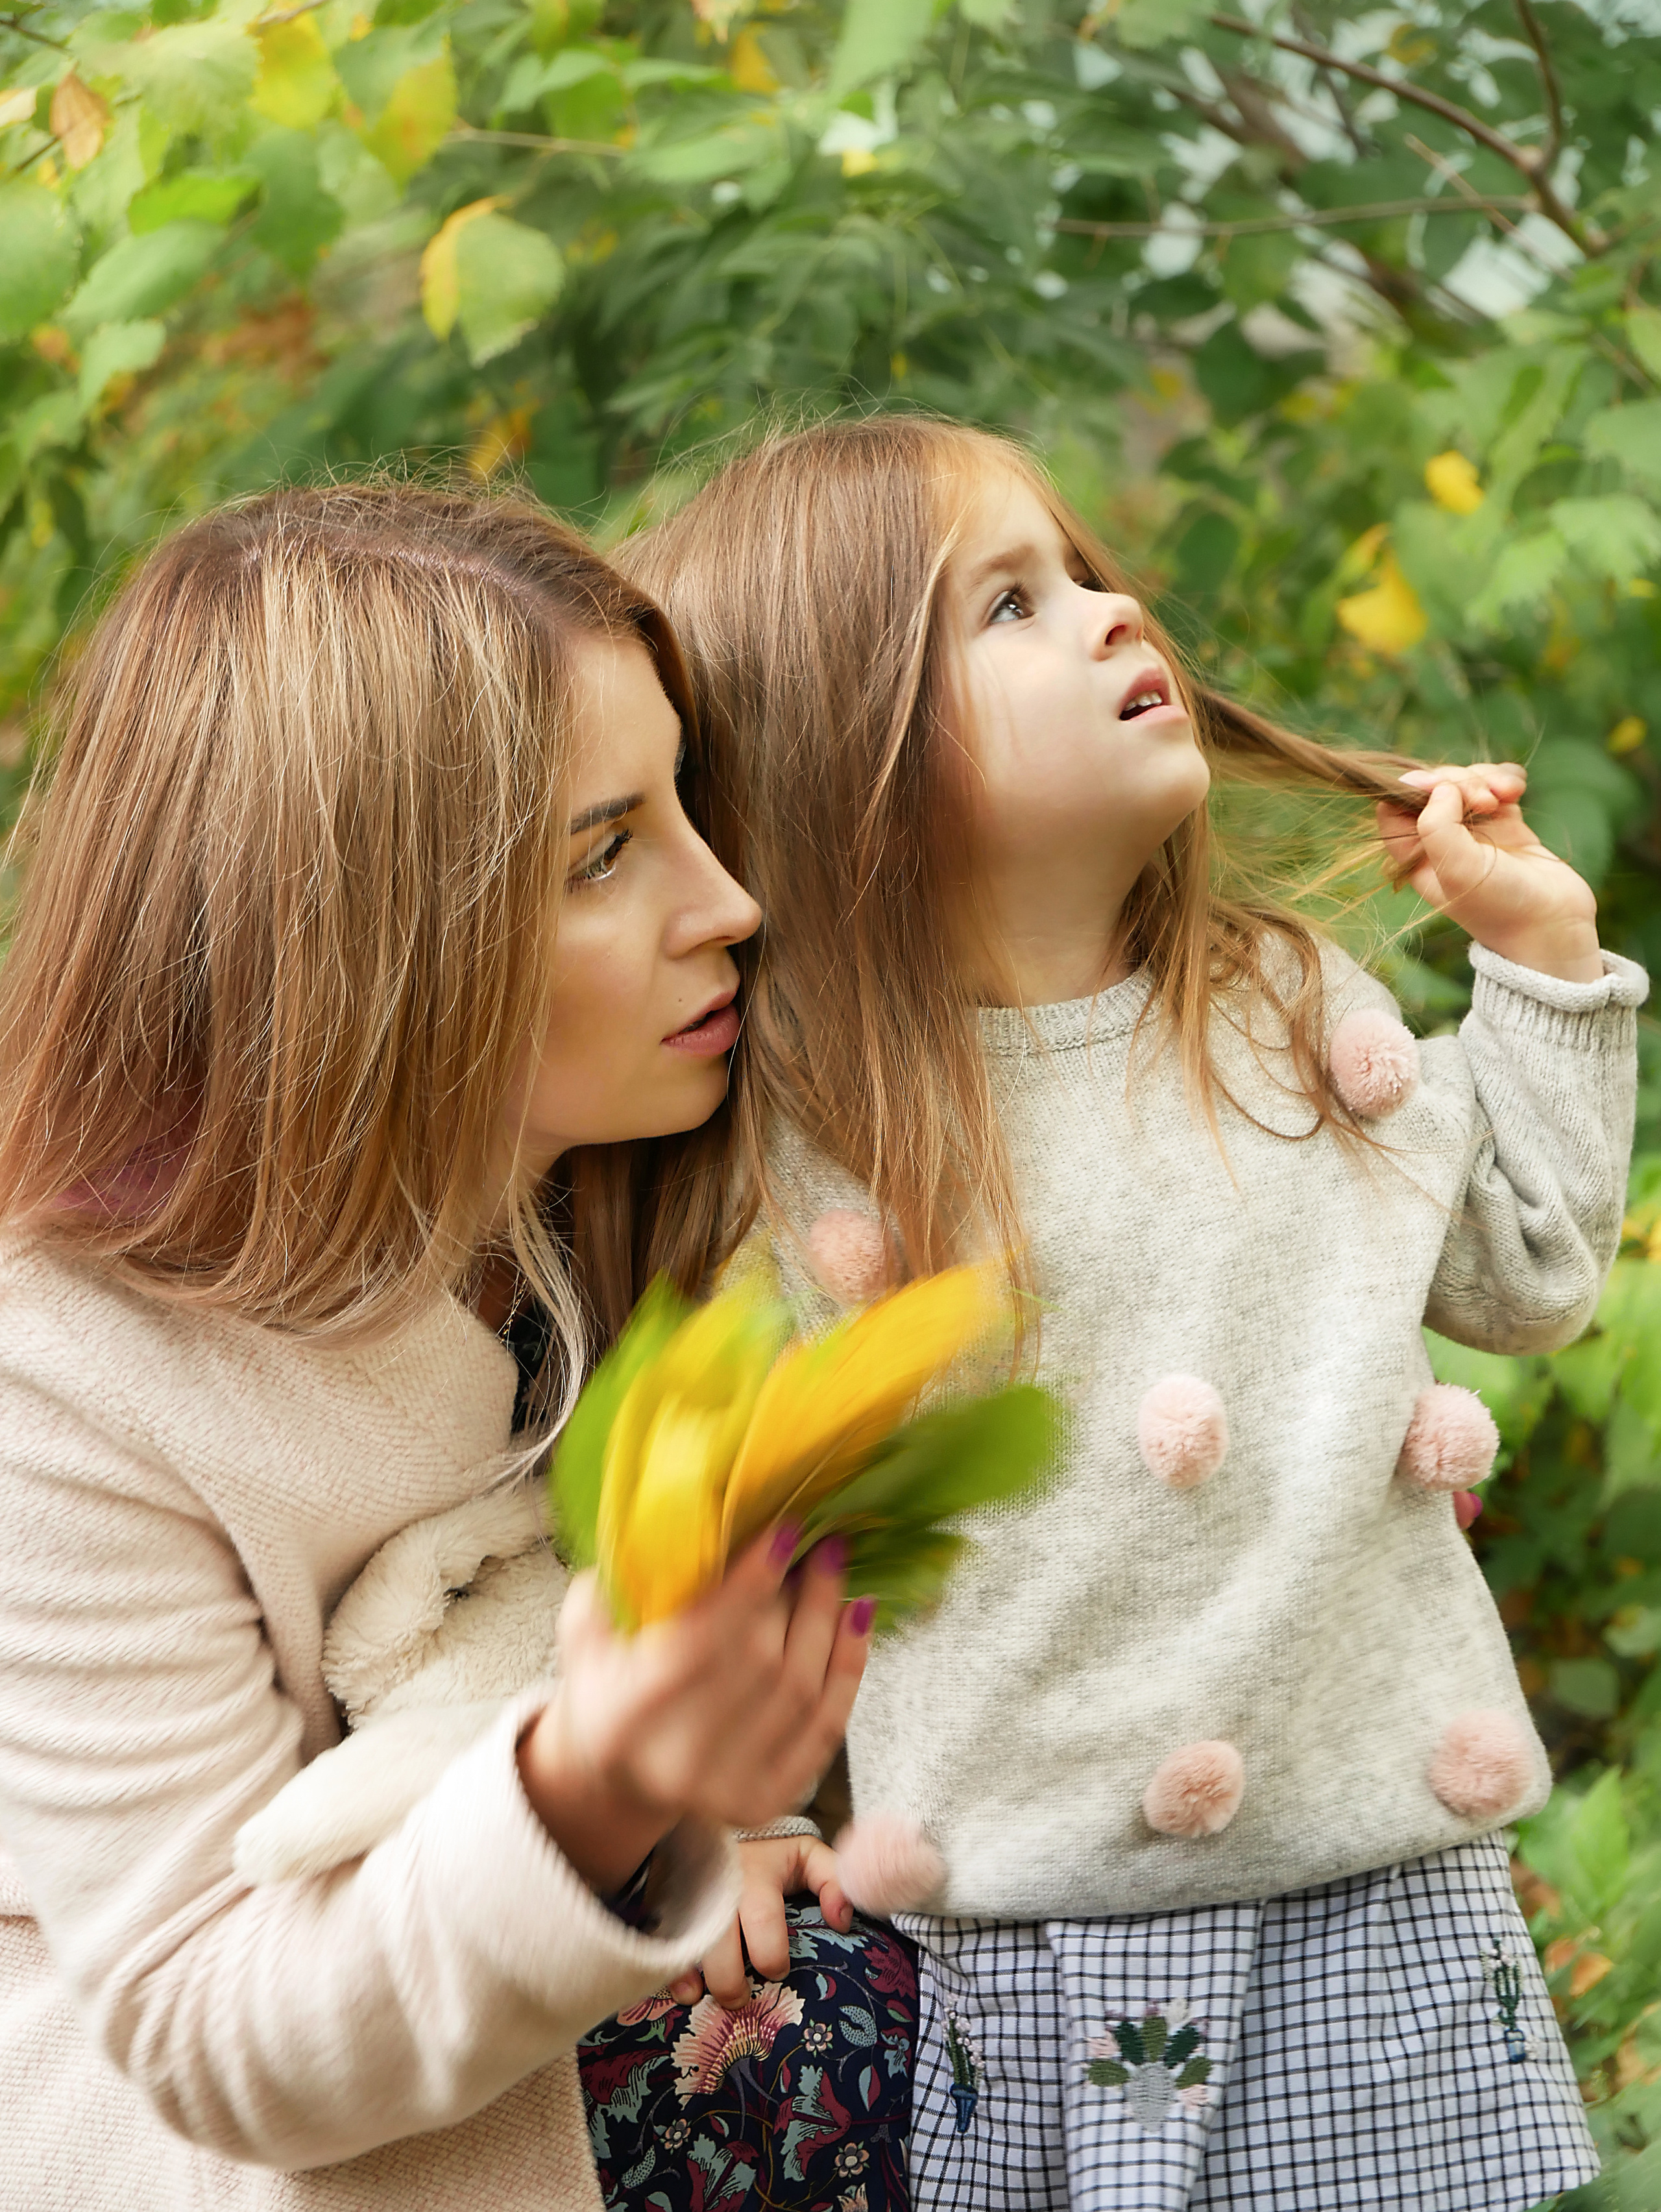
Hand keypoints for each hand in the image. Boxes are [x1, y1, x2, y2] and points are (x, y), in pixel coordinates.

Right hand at [517, 1532, 870, 1892]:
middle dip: (796, 1592)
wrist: (621, 1785)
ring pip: (802, 1690)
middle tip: (816, 1539)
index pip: (699, 1642)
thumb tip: (666, 1536)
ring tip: (835, 1564)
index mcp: (627, 1719)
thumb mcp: (583, 1644)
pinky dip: (850, 1665)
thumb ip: (607, 1594)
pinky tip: (858, 1614)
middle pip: (761, 1662)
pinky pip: (828, 1726)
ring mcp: (731, 1791)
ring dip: (828, 1617)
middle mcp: (680, 1764)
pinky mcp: (773, 1801)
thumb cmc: (607, 1696)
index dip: (748, 1585)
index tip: (784, 1530)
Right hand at [667, 1832, 852, 2009]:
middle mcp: (717, 1889)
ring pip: (685, 1947)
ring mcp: (686, 1898)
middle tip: (742, 1998)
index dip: (771, 1957)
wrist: (719, 1825)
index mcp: (755, 1875)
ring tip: (706, 1998)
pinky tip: (682, 1989)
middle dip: (730, 1983)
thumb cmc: (769, 1851)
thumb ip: (832, 1880)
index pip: (762, 1921)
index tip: (778, 1970)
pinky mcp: (663, 1905)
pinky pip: (660, 1942)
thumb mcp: (806, 1855)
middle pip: (718, 1945)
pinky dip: (669, 1970)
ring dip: (695, 1982)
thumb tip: (842, 1921)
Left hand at [1376, 762, 1602, 983]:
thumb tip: (1439, 786)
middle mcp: (1441, 843)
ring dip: (1486, 778)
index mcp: (1416, 857)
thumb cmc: (1499, 906)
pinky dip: (1506, 779)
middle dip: (1459, 781)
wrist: (1551, 926)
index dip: (1413, 787)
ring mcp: (1475, 832)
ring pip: (1468, 782)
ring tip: (1507, 795)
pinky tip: (1517, 790)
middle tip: (1485, 801)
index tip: (1440, 787)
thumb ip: (1437, 825)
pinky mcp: (1507, 825)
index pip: (1393, 808)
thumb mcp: (1458, 869)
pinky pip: (1498, 786)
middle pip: (1434, 788)